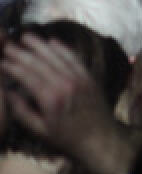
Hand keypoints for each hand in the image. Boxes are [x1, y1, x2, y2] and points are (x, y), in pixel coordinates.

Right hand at [0, 35, 119, 163]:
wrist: (100, 137)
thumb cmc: (66, 137)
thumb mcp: (39, 129)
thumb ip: (21, 111)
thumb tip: (8, 93)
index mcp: (50, 99)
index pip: (27, 76)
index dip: (12, 67)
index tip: (1, 61)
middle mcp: (65, 84)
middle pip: (39, 63)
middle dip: (22, 53)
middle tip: (8, 45)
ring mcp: (79, 78)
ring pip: (56, 56)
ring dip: (40, 45)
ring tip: (26, 36)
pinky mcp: (89, 76)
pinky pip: (74, 58)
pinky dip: (62, 49)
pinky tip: (52, 41)